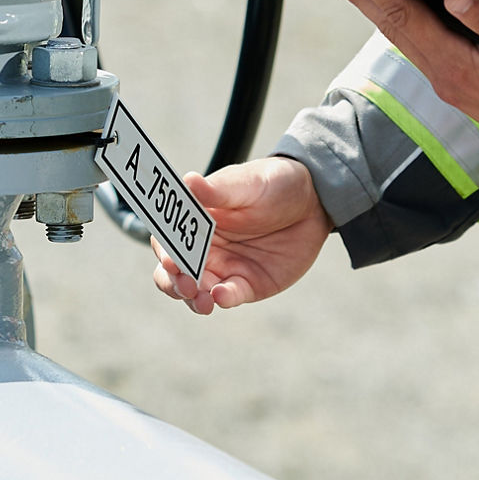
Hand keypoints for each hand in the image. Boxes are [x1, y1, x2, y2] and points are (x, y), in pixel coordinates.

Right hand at [152, 154, 331, 315]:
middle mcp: (204, 247)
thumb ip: (218, 189)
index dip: (165, 250)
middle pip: (173, 271)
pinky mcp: (245, 285)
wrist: (313, 202)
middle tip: (184, 283)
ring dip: (192, 297)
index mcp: (197, 219)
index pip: (168, 239)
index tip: (170, 258)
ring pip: (194, 291)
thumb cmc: (273, 183)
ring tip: (202, 298)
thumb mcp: (248, 183)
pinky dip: (222, 299)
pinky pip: (227, 296)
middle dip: (172, 281)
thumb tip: (188, 181)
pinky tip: (223, 296)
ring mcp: (223, 268)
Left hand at [324, 0, 478, 168]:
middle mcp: (446, 79)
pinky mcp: (463, 89)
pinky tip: (394, 14)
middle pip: (394, 28)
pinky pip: (421, 50)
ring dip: (374, 10)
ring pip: (404, 40)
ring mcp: (453, 87)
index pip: (405, 16)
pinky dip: (400, 26)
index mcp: (458, 66)